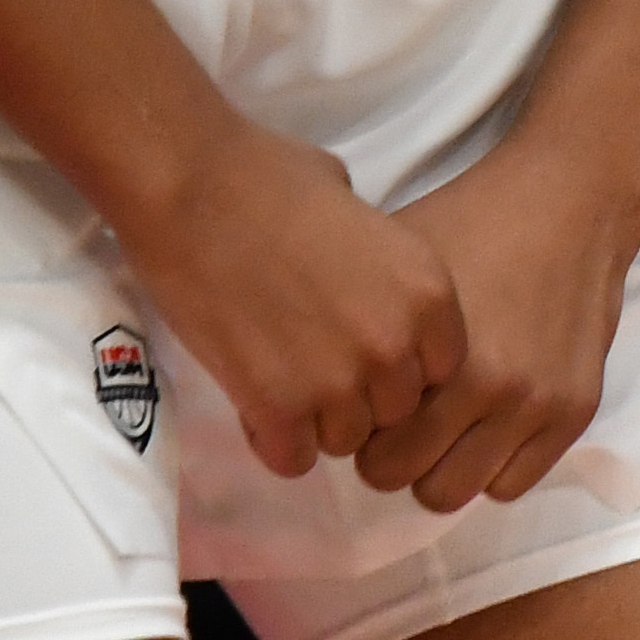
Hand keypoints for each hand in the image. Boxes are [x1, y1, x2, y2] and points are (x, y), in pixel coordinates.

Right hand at [112, 119, 462, 479]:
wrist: (196, 190)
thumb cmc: (276, 180)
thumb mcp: (365, 213)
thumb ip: (384, 268)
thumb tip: (376, 289)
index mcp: (429, 292)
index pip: (444, 369)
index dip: (405, 365)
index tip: (370, 352)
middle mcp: (395, 344)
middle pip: (397, 411)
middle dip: (363, 397)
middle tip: (319, 366)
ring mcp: (338, 381)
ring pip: (346, 440)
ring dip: (318, 421)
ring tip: (285, 381)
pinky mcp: (276, 407)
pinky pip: (293, 459)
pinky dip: (275, 440)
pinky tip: (258, 405)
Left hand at [351, 139, 639, 508]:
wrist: (572, 199)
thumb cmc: (470, 221)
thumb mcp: (395, 260)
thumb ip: (355, 326)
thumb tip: (307, 380)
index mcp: (436, 355)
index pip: (366, 449)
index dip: (360, 429)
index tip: (369, 405)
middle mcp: (489, 387)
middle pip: (403, 479)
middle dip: (392, 454)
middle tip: (401, 420)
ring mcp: (536, 403)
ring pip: (457, 492)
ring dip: (440, 466)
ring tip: (444, 427)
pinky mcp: (575, 411)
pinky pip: (513, 484)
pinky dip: (491, 464)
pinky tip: (487, 425)